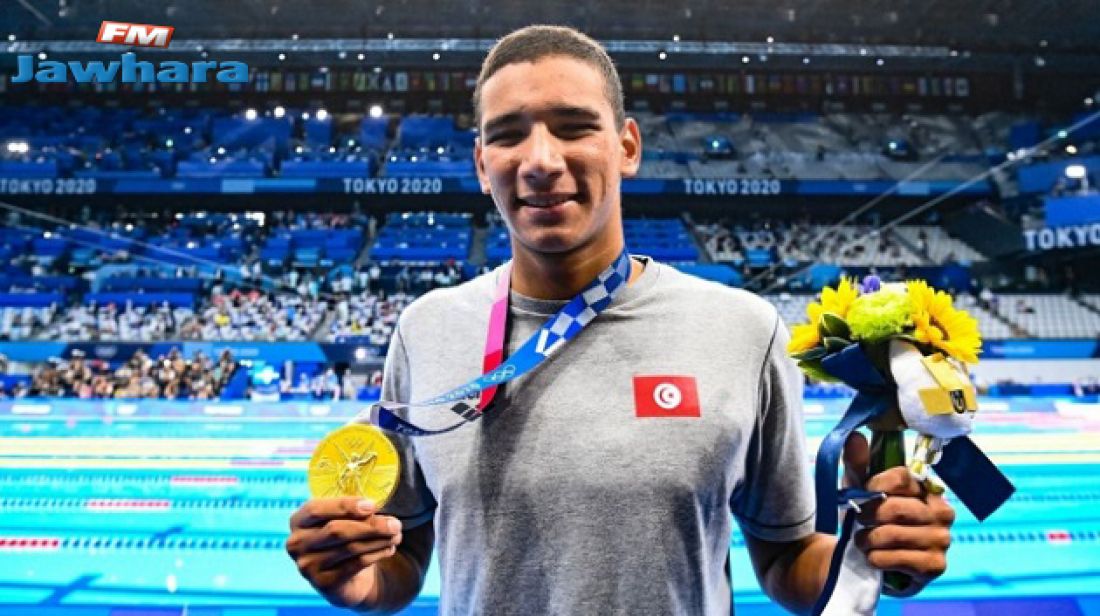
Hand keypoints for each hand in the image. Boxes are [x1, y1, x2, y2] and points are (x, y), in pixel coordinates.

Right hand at [286, 497, 403, 607]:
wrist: (346, 576)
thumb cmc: (345, 537)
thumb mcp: (345, 519)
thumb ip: (353, 510)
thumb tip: (374, 507)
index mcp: (298, 521)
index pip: (316, 509)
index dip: (344, 505)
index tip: (372, 505)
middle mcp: (297, 544)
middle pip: (336, 530)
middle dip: (370, 525)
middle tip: (395, 524)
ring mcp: (308, 566)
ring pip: (350, 548)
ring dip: (378, 540)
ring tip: (396, 535)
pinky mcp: (323, 583)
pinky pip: (356, 564)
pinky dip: (377, 554)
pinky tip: (389, 548)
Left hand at [842, 433, 954, 596]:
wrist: (874, 558)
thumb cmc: (871, 519)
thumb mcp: (861, 490)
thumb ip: (858, 464)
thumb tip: (854, 437)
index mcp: (927, 488)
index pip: (901, 478)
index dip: (874, 486)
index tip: (862, 494)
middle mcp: (942, 511)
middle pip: (894, 508)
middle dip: (867, 516)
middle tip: (860, 521)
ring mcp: (942, 539)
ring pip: (890, 535)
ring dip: (867, 540)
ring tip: (864, 541)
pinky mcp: (935, 565)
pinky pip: (894, 559)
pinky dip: (875, 558)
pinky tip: (875, 557)